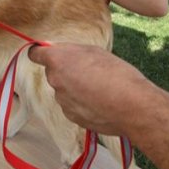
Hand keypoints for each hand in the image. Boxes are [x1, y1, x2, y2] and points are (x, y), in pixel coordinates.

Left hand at [28, 43, 157, 135]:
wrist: (133, 107)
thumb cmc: (117, 74)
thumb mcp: (94, 52)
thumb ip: (72, 52)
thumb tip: (60, 54)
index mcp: (58, 60)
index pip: (35, 54)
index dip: (41, 53)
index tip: (46, 54)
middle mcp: (54, 81)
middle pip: (53, 73)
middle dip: (66, 71)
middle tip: (89, 72)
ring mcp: (61, 101)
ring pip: (64, 90)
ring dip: (75, 88)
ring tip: (99, 89)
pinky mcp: (71, 116)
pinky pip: (72, 106)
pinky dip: (81, 104)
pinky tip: (100, 103)